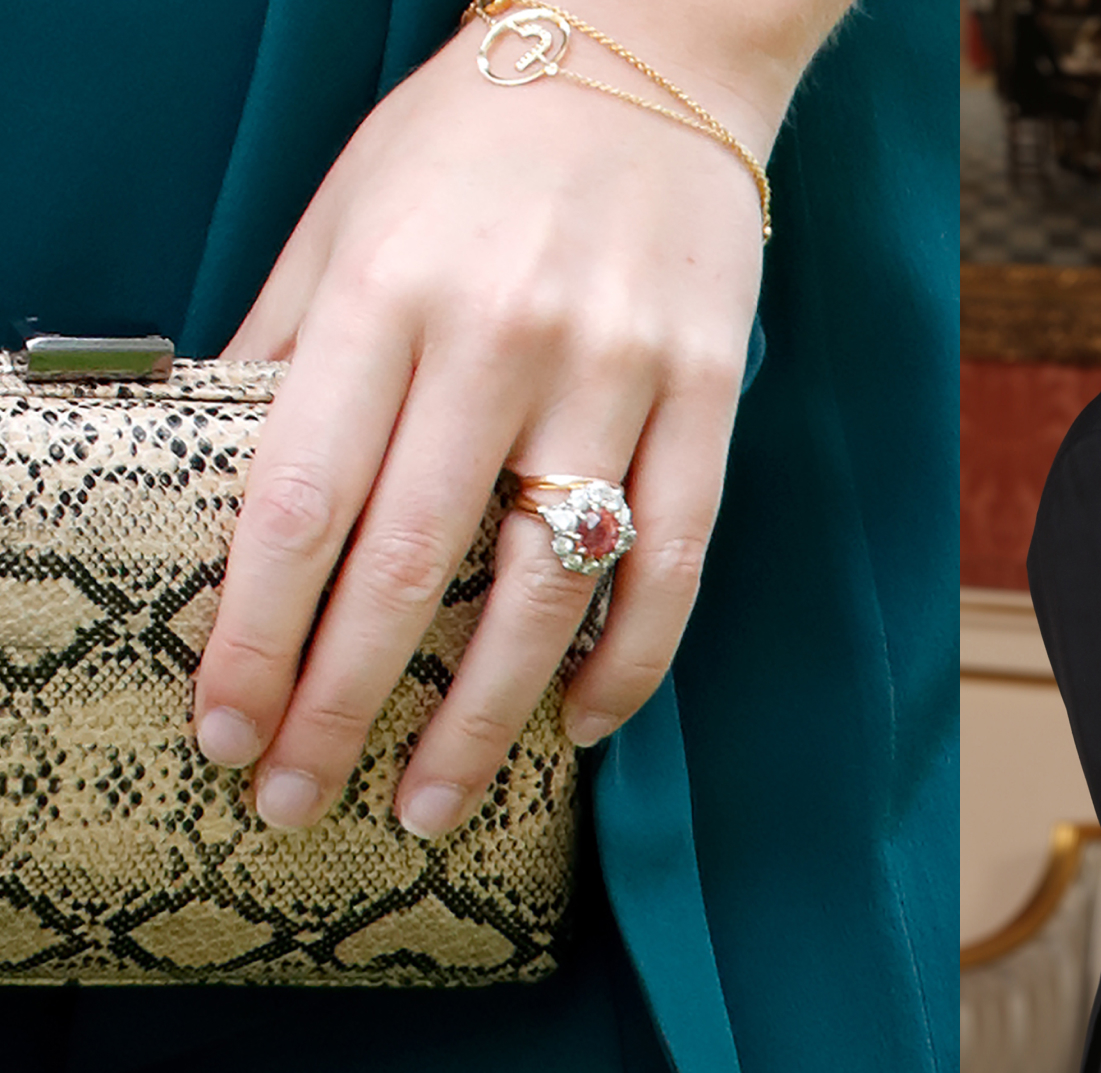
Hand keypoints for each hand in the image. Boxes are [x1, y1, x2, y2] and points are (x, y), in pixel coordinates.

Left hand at [189, 4, 818, 837]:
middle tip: (299, 805)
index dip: (254, 638)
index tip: (226, 730)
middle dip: (344, 707)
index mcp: (388, 290)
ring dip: (485, 716)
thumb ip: (283, 348)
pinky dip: (632, 657)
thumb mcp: (345, 213)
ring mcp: (619, 366)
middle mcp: (502, 336)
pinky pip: (677, 553)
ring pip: (548, 583)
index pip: (299, 502)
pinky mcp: (708, 389)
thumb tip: (227, 492)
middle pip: (410, 566)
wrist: (654, 46)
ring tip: (432, 802)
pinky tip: (582, 722)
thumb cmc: (474, 134)